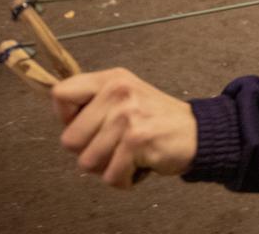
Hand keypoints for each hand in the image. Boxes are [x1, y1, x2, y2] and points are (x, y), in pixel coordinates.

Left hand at [52, 68, 196, 189]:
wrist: (198, 131)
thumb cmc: (157, 118)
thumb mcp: (126, 95)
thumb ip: (94, 101)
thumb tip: (62, 117)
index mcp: (112, 79)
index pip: (60, 94)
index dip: (67, 118)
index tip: (89, 125)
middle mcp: (118, 92)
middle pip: (69, 140)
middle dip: (90, 151)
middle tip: (117, 143)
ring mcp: (127, 116)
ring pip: (87, 162)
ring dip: (109, 167)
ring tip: (129, 153)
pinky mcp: (136, 140)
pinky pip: (110, 176)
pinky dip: (125, 179)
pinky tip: (140, 163)